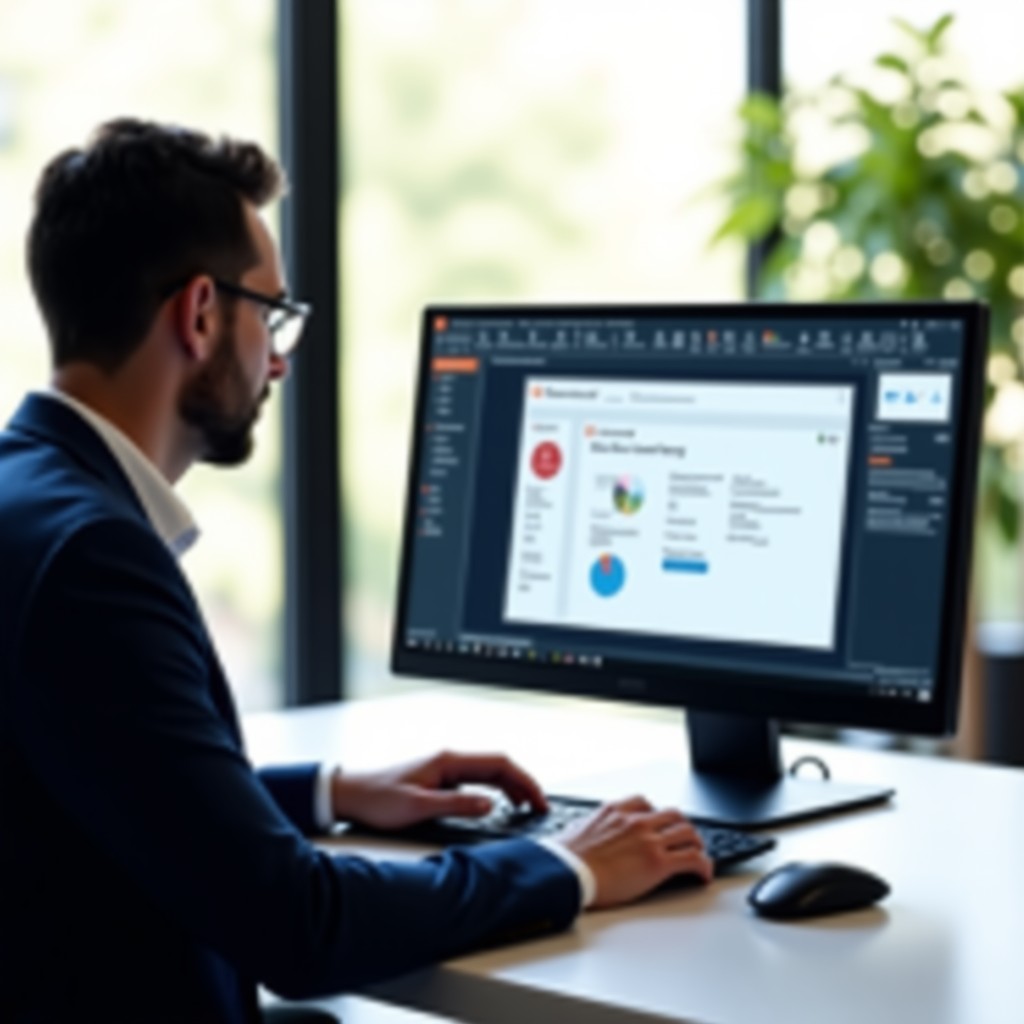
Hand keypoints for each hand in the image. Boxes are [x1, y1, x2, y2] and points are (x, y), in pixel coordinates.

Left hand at [330, 750, 548, 829]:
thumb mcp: (419, 808)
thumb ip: (457, 805)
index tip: (538, 799)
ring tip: (525, 807)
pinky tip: (497, 805)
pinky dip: (494, 791)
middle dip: (523, 784)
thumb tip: (490, 805)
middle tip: (539, 807)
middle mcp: (449, 760)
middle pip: (498, 766)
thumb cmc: (378, 798)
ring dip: (510, 787)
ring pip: (488, 772)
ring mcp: (445, 768)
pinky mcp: (439, 778)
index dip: (524, 780)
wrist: (350, 793)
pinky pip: (476, 780)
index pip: (499, 763)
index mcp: (449, 761)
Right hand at [556, 796, 712, 907]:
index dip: (656, 814)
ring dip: (697, 844)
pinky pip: (692, 858)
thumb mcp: (576, 830)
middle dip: (682, 827)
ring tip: (699, 855)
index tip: (659, 823)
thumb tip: (584, 835)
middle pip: (672, 815)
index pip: (644, 803)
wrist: (567, 872)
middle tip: (686, 838)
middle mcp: (635, 820)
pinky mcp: (658, 862)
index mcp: (614, 810)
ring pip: (687, 833)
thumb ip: (590, 828)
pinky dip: (703, 865)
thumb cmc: (566, 858)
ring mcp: (649, 839)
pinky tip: (703, 874)